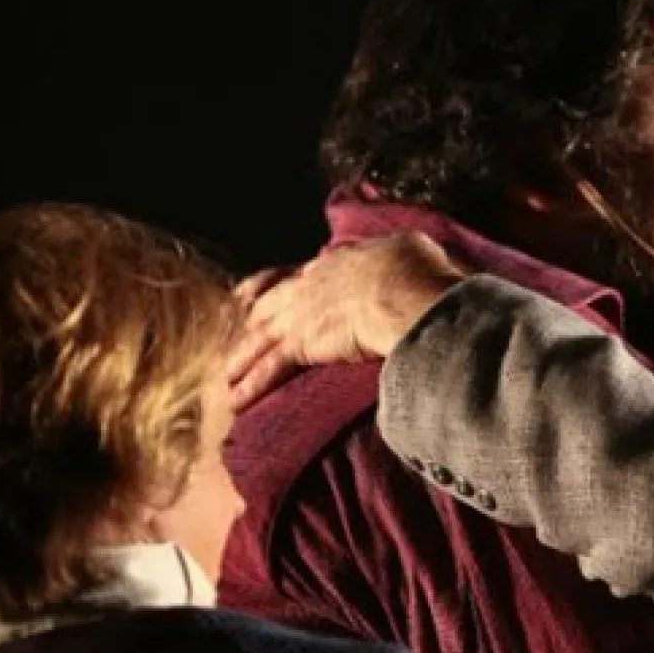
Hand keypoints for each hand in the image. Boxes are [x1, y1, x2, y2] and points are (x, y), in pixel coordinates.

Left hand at [226, 232, 466, 409]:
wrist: (410, 294)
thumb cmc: (425, 275)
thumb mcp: (421, 252)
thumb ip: (414, 258)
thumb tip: (425, 258)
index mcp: (348, 260)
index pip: (311, 273)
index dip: (293, 285)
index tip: (280, 294)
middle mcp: (318, 281)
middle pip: (277, 300)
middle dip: (256, 317)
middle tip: (239, 330)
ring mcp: (306, 312)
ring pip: (265, 335)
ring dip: (244, 357)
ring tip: (227, 375)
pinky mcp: (302, 342)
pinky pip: (270, 367)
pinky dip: (252, 384)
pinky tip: (235, 400)